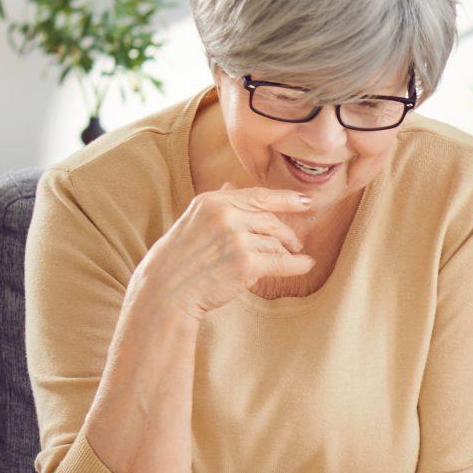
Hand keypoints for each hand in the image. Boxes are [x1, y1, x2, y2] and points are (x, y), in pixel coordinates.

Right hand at [133, 183, 315, 318]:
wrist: (166, 289)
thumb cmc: (179, 258)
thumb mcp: (194, 220)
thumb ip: (218, 204)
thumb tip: (232, 183)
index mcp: (213, 201)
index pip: (258, 196)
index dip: (286, 199)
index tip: (305, 201)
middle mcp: (226, 216)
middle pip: (270, 220)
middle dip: (286, 233)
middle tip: (295, 243)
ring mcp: (236, 239)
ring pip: (275, 242)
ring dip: (286, 252)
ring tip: (291, 257)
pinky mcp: (246, 264)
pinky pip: (282, 262)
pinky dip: (297, 265)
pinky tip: (306, 265)